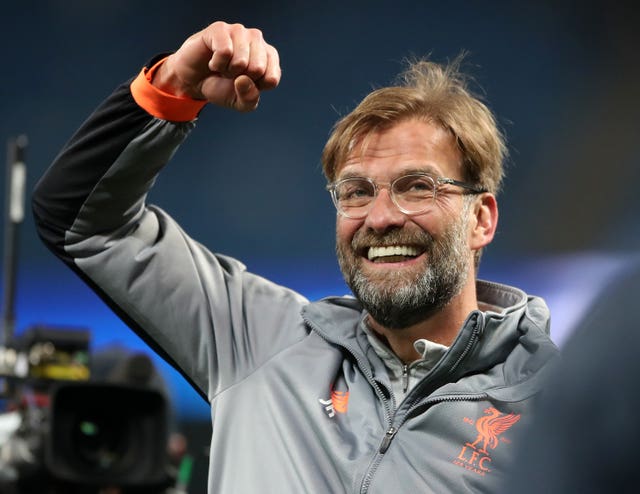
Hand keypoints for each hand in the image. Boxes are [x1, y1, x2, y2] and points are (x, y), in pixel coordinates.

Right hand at [153, 21, 280, 111]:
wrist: (194, 81)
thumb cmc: (222, 87)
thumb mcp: (240, 103)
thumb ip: (250, 98)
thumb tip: (244, 80)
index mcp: (269, 57)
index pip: (272, 79)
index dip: (254, 88)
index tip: (244, 83)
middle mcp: (257, 40)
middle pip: (257, 69)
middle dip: (240, 79)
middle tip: (230, 74)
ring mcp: (239, 31)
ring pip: (241, 61)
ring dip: (227, 71)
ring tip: (222, 66)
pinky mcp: (220, 29)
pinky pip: (225, 52)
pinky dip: (216, 64)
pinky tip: (213, 60)